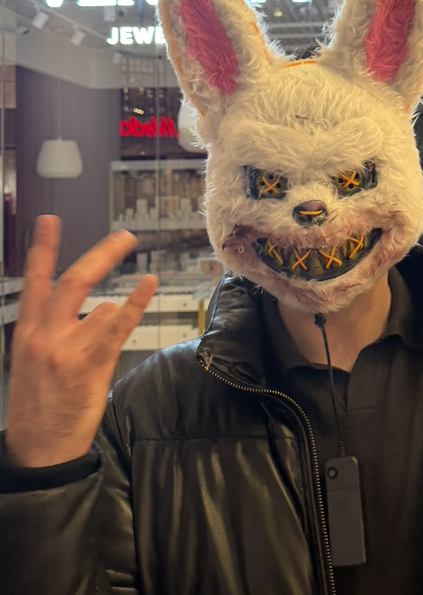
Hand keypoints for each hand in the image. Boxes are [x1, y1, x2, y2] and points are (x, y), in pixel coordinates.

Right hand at [6, 216, 156, 467]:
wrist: (37, 449)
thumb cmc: (40, 402)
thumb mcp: (31, 359)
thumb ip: (54, 328)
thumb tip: (96, 306)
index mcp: (27, 331)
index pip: (33, 281)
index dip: (42, 249)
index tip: (50, 221)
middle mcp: (44, 335)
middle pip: (73, 281)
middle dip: (102, 256)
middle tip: (125, 237)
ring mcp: (67, 350)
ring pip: (100, 308)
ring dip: (112, 317)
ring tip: (101, 342)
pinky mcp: (90, 365)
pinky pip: (118, 326)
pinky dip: (135, 303)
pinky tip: (148, 286)